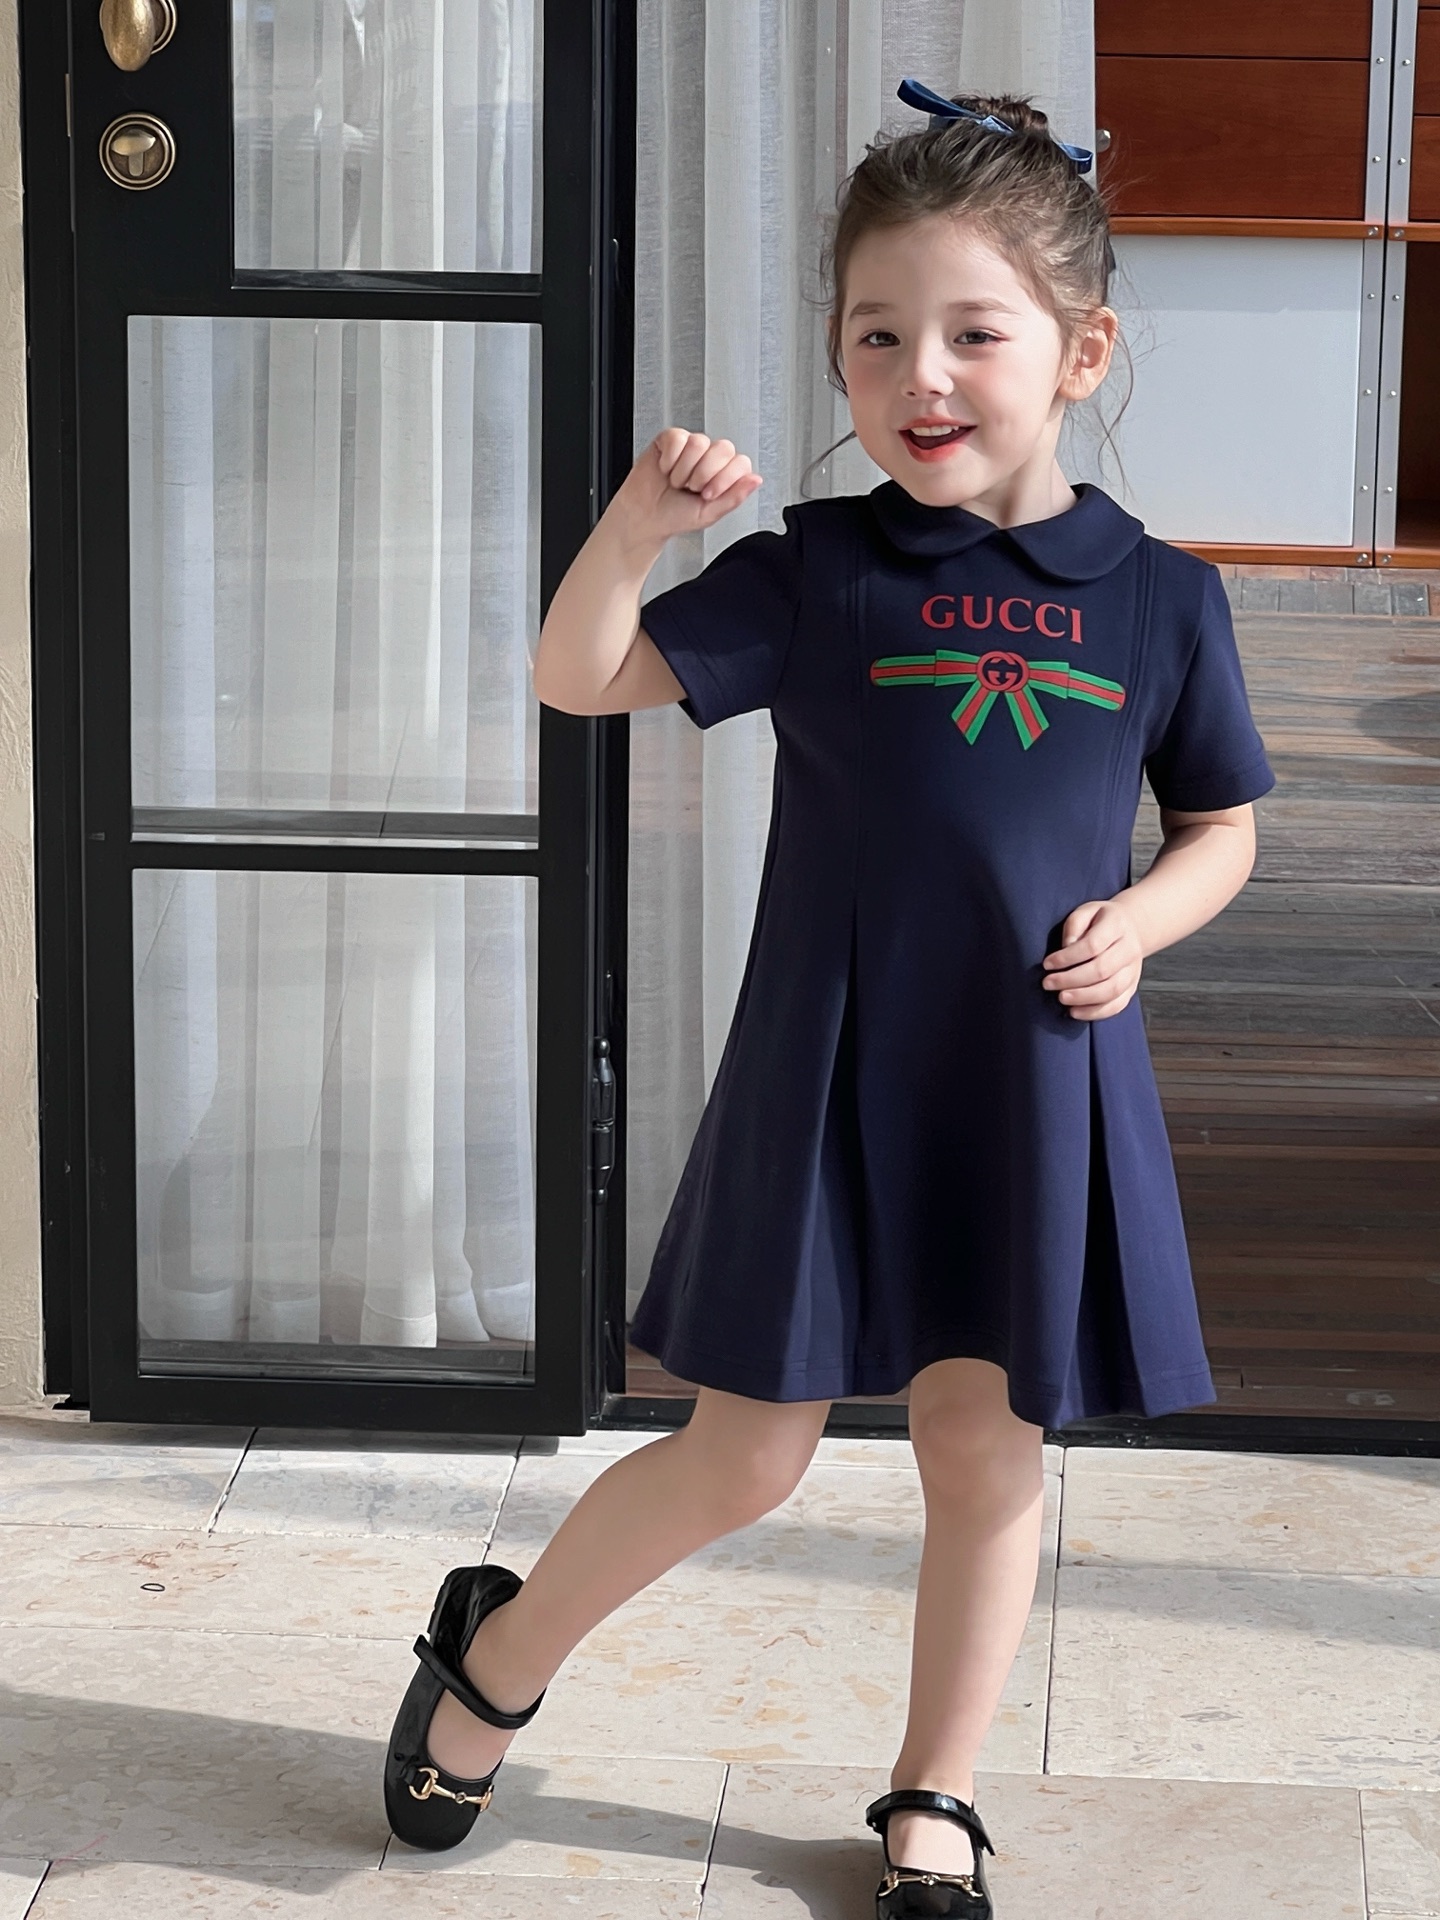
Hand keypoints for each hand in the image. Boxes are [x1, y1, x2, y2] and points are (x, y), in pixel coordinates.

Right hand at [609, 428, 762, 550]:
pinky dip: (669, 458)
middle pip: (724, 448)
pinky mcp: (671, 438)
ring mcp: (692, 446)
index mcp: (725, 474)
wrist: (645, 516)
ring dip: (684, 469)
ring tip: (677, 481)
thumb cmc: (675, 515)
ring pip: (699, 442)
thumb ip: (734, 497)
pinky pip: (677, 438)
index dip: (724, 479)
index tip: (708, 495)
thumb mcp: (709, 513)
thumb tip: (756, 480)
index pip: (741, 462)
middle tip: (692, 488)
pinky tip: (666, 468)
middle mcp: (711, 457)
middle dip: (704, 474)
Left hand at [1042, 899, 1143, 1020]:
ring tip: (1061, 998)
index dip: (1068, 957)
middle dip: (1071, 980)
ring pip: (1111, 990)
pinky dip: (1096, 1012)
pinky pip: (1117, 1004)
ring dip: (1083, 998)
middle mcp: (1129, 949)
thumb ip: (1074, 926)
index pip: (1093, 945)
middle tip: (1048, 983)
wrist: (1131, 928)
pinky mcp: (1131, 986)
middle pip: (1102, 970)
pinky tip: (1075, 1012)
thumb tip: (1067, 947)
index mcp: (1117, 926)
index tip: (1047, 964)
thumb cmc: (1100, 920)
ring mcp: (1133, 970)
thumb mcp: (1085, 911)